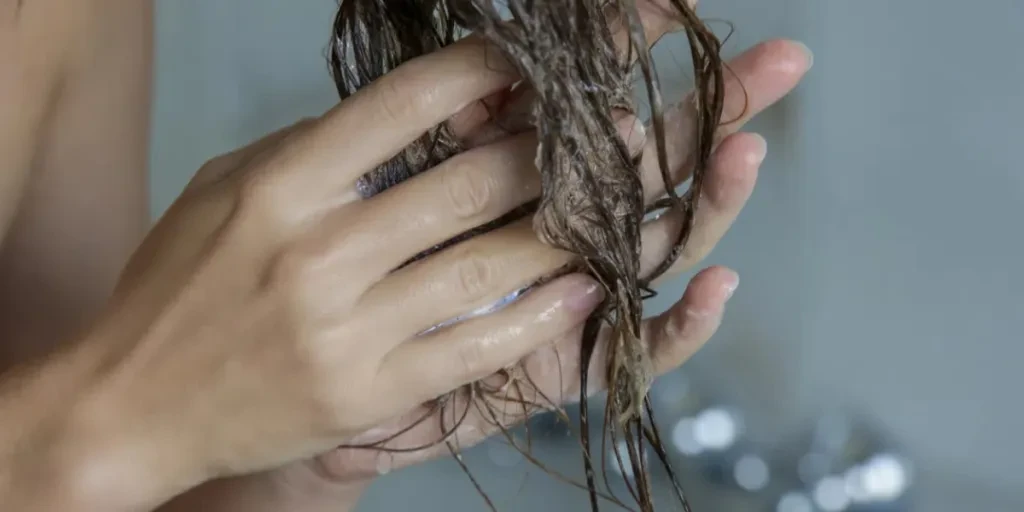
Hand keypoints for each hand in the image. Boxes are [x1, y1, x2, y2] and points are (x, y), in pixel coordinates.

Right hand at [53, 35, 609, 510]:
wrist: (131, 406)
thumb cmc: (176, 290)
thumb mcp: (224, 191)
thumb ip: (309, 149)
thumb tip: (401, 113)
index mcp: (281, 187)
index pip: (402, 107)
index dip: (480, 74)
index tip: (529, 62)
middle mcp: (319, 251)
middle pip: (465, 183)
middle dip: (544, 152)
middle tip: (595, 136)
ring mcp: (348, 328)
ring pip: (485, 263)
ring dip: (561, 230)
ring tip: (609, 206)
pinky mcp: (370, 392)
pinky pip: (475, 346)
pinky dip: (538, 316)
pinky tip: (584, 291)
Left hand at [302, 37, 810, 486]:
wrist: (327, 380)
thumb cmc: (360, 277)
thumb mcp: (402, 187)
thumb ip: (457, 133)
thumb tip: (506, 69)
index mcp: (532, 182)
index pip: (598, 107)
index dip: (637, 58)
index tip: (676, 5)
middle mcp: (569, 233)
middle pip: (656, 167)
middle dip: (717, 112)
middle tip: (779, 63)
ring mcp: (577, 298)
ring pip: (661, 247)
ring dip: (708, 202)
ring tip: (741, 154)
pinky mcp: (569, 366)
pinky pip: (639, 351)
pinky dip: (683, 327)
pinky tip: (715, 288)